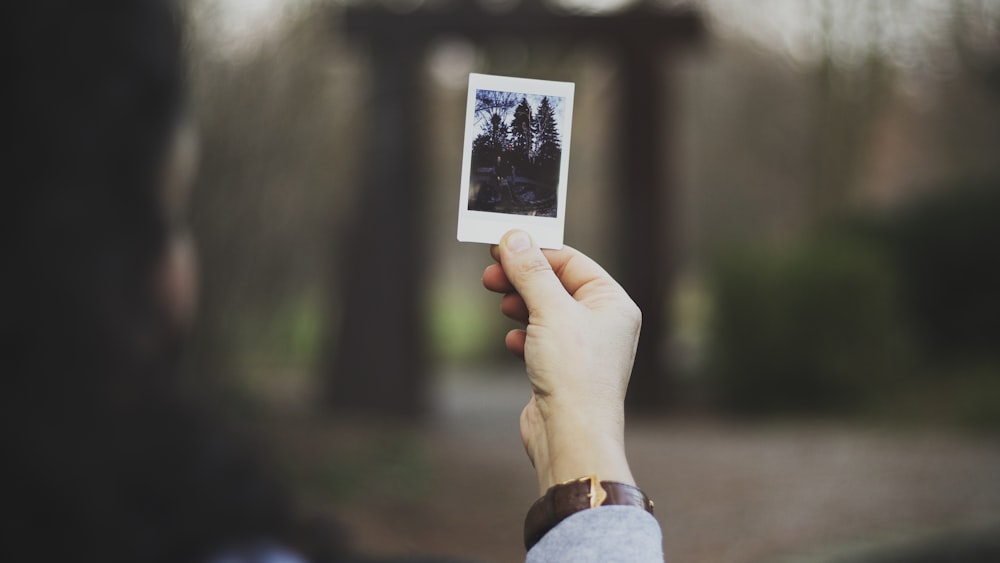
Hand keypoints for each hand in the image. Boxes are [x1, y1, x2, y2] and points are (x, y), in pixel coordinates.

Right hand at [483, 230, 639, 494]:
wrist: (571, 435)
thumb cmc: (574, 373)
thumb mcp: (550, 311)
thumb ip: (531, 272)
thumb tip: (515, 238)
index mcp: (612, 303)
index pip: (571, 261)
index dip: (535, 251)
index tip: (501, 245)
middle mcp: (602, 323)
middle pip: (555, 285)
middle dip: (522, 278)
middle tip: (490, 274)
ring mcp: (582, 348)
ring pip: (545, 311)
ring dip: (520, 304)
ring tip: (501, 303)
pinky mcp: (562, 369)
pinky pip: (539, 339)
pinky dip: (523, 334)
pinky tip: (513, 339)